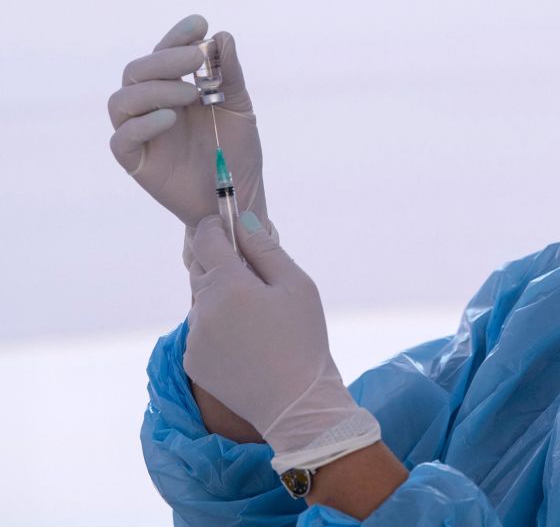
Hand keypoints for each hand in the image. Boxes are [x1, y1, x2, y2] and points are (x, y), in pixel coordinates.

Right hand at [108, 14, 267, 228]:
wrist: (238, 196)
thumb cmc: (237, 151)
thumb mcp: (239, 109)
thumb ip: (230, 75)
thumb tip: (221, 36)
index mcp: (174, 88)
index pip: (164, 54)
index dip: (177, 36)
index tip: (200, 23)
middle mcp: (152, 106)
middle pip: (137, 72)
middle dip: (166, 59)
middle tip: (197, 58)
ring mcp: (141, 133)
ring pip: (122, 100)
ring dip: (155, 89)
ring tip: (191, 93)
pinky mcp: (135, 161)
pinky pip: (123, 139)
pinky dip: (144, 124)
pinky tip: (172, 118)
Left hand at [184, 213, 380, 473]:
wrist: (295, 403)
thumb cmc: (304, 339)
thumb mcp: (297, 286)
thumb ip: (266, 249)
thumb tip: (242, 219)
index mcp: (228, 284)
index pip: (207, 238)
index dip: (216, 226)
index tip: (227, 225)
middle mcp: (202, 308)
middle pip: (200, 268)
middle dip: (221, 263)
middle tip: (253, 277)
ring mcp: (192, 337)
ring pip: (202, 301)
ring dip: (220, 298)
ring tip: (256, 319)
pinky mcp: (192, 361)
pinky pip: (200, 331)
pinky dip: (218, 328)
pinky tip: (247, 343)